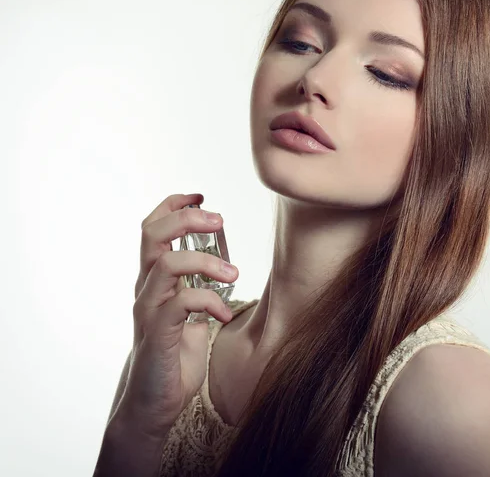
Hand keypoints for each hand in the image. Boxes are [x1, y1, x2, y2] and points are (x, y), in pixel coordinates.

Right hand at [116, 193, 238, 440]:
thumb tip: (226, 265)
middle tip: (219, 220)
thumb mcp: (191, 312)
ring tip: (234, 274)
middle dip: (187, 218)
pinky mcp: (156, 333)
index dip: (174, 205)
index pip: (152, 228)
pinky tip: (225, 315)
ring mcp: (147, 309)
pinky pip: (180, 303)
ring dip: (206, 261)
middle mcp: (146, 287)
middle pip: (152, 234)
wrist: (156, 402)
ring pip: (166, 264)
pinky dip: (209, 301)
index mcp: (154, 278)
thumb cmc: (175, 354)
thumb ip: (200, 287)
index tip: (200, 196)